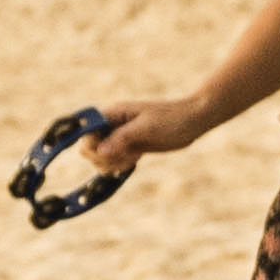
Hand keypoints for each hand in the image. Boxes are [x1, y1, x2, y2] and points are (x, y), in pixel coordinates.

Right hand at [47, 95, 162, 205]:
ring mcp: (120, 138)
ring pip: (101, 158)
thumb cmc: (171, 119)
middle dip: (102, 157)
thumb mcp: (147, 128)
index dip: (88, 143)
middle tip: (124, 155)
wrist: (193, 121)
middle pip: (89, 148)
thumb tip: (101, 151)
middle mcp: (112, 126)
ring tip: (133, 156)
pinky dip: (121, 165)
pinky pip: (114, 162)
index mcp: (113, 114)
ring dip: (113, 163)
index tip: (102, 152)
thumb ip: (123, 138)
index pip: (87, 130)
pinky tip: (137, 158)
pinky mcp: (129, 148)